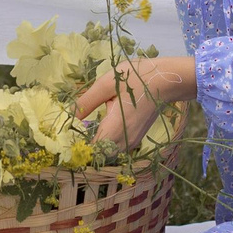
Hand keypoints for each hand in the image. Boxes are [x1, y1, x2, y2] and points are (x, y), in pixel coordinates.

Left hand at [76, 56, 194, 149]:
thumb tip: (68, 116)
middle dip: (84, 146)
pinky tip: (101, 123)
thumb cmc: (136, 78)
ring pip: (107, 152)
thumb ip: (86, 102)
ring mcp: (132, 141)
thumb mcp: (106, 84)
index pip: (90, 151)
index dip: (76, 147)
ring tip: (83, 127)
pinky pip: (116, 146)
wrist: (167, 80)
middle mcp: (124, 141)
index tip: (64, 138)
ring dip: (95, 143)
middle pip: (98, 154)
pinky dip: (106, 140)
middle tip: (70, 131)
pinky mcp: (136, 138)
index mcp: (115, 129)